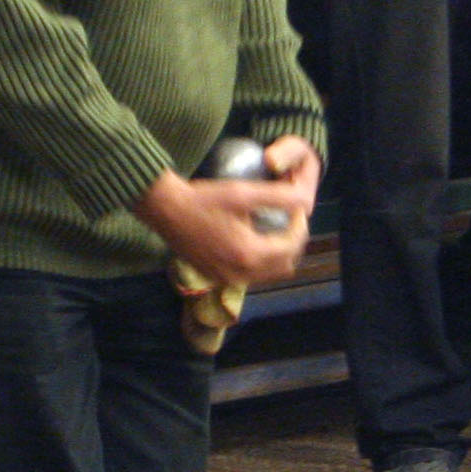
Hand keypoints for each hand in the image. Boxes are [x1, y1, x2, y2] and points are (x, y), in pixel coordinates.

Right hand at [134, 141, 318, 288]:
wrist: (164, 209)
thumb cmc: (202, 198)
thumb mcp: (243, 192)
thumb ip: (279, 197)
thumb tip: (306, 203)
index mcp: (249, 254)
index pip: (292, 246)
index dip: (300, 227)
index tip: (296, 210)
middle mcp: (240, 274)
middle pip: (285, 266)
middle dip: (293, 244)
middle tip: (289, 221)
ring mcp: (227, 279)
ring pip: (269, 274)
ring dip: (278, 255)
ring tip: (274, 230)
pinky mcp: (216, 278)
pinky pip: (250, 276)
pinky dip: (260, 262)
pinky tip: (253, 240)